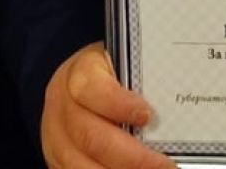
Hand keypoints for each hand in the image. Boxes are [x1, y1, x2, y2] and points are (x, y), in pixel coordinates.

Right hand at [40, 42, 175, 168]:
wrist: (74, 88)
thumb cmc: (107, 77)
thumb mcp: (121, 66)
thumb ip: (139, 84)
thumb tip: (169, 108)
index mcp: (79, 74)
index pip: (94, 89)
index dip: (119, 105)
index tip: (147, 116)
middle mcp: (62, 107)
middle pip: (91, 138)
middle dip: (133, 158)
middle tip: (165, 165)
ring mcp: (55, 138)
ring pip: (82, 166)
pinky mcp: (57, 161)